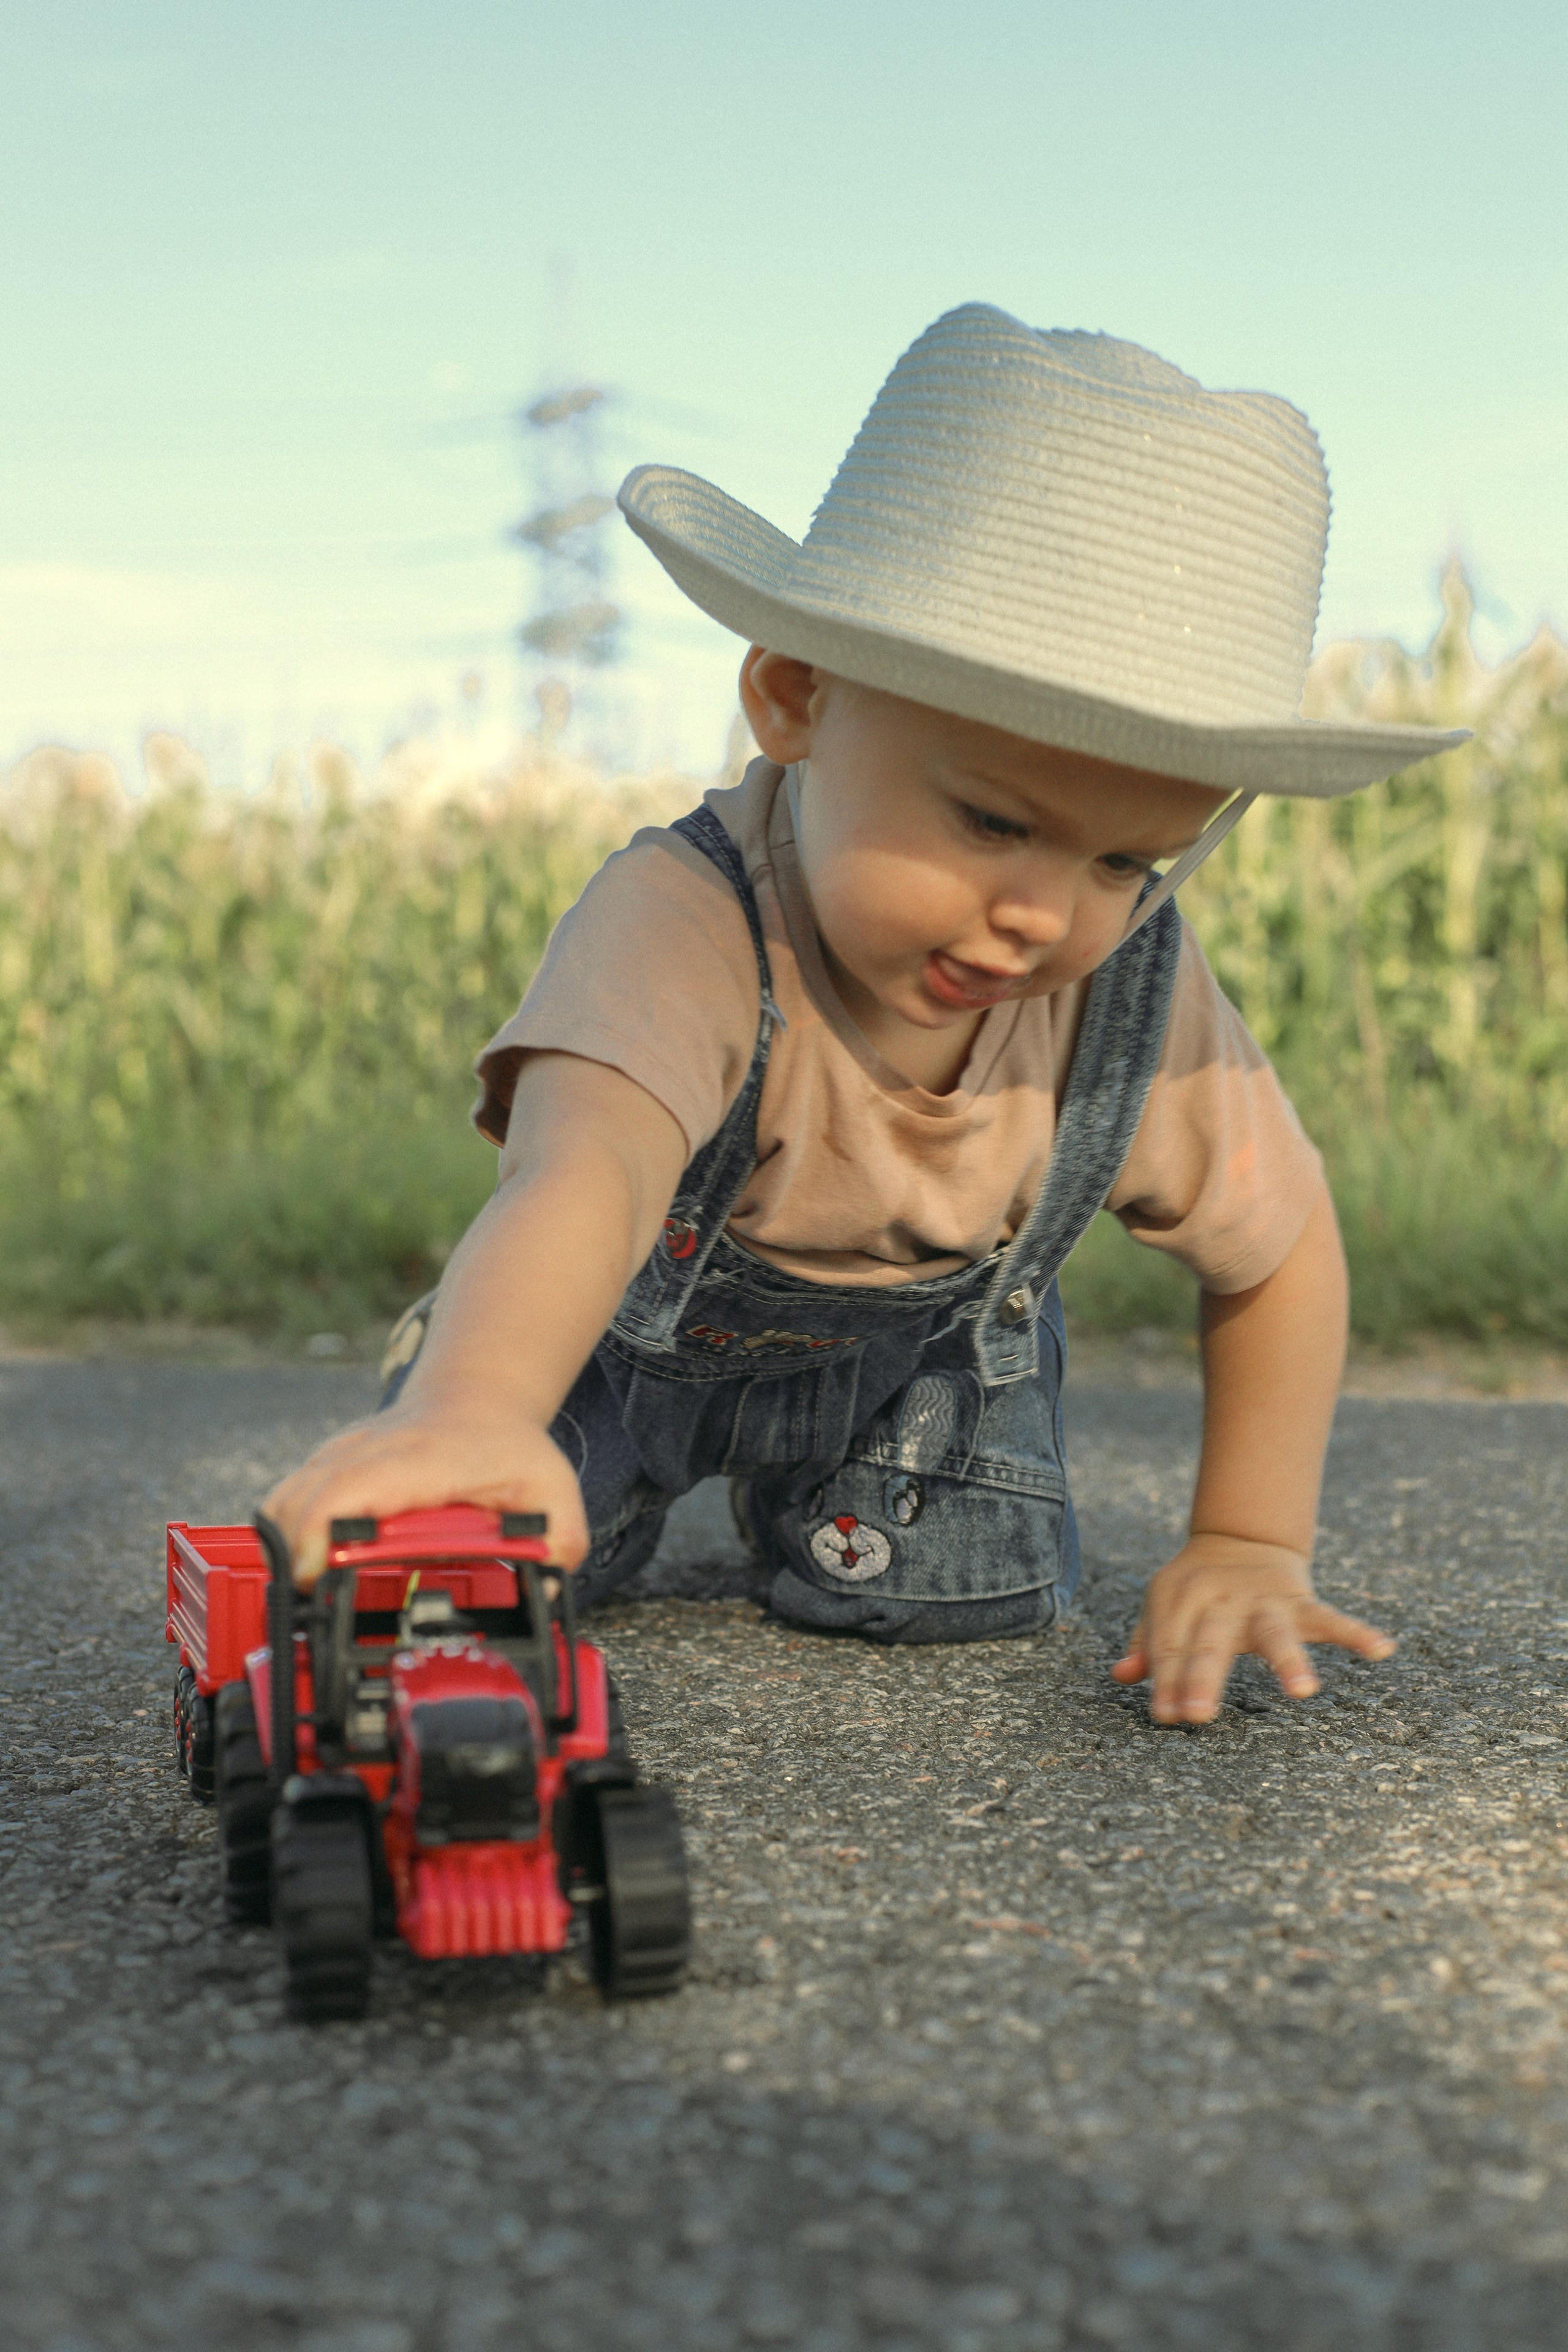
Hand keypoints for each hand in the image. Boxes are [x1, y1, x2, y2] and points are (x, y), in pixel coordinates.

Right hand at [260, 1385, 588, 1588]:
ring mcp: (343, 1453)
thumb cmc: (509, 1447)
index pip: (349, 1490)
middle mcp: (371, 1450)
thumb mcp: (553, 1491)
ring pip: (285, 1498)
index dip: (320, 1534)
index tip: (314, 1577)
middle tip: (312, 1604)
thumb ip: (560, 1543)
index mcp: (421, 1459)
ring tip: (310, 1590)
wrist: (478, 1396)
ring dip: (285, 1546)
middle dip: (292, 1556)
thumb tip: (547, 1592)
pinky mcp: (329, 1463)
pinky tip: (310, 1564)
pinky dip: (288, 1533)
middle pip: (301, 1499)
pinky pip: (288, 1498)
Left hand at [1110, 1532, 1395, 1725]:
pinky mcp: (1300, 1601)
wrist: (1240, 1537)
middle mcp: (1222, 1598)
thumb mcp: (1164, 1605)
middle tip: (1197, 1715)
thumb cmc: (1196, 1589)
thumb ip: (1149, 1642)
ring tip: (1303, 1692)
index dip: (1166, 1680)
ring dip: (1288, 1660)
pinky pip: (1331, 1618)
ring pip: (1275, 1631)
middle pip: (1211, 1642)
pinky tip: (1381, 1649)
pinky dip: (1357, 1633)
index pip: (1171, 1646)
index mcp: (1182, 1598)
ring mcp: (1264, 1600)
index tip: (1165, 1716)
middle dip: (1201, 1677)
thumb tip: (1121, 1675)